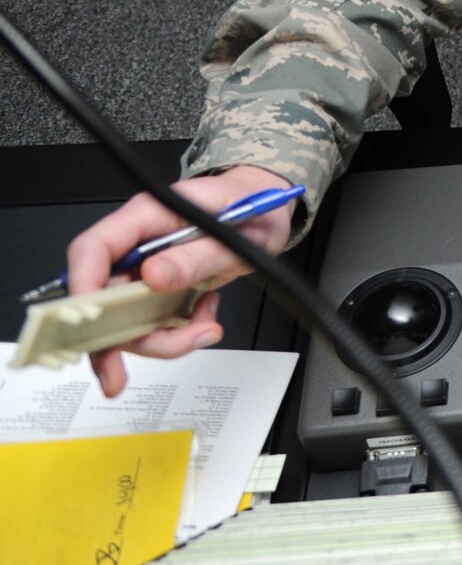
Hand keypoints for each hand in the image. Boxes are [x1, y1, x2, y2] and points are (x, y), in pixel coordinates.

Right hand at [64, 164, 294, 397]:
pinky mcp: (156, 288)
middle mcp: (138, 244)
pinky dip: (173, 333)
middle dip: (121, 335)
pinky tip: (202, 318)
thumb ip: (197, 256)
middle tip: (140, 364)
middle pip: (102, 296)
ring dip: (159, 338)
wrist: (267, 212)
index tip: (95, 322)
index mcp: (149, 214)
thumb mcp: (237, 234)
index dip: (84, 286)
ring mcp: (144, 268)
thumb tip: (154, 277)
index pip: (93, 248)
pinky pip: (148, 323)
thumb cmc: (250, 208)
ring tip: (204, 327)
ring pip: (124, 319)